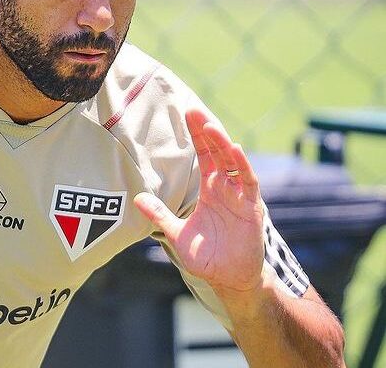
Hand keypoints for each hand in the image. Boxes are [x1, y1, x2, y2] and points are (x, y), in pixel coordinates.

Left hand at [134, 109, 264, 294]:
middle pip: (217, 152)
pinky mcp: (251, 207)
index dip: (196, 135)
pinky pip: (248, 182)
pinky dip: (242, 165)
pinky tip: (234, 150)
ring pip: (232, 162)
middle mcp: (226, 187)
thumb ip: (159, 215)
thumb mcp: (176, 233)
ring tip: (209, 125)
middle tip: (193, 109)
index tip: (186, 113)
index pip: (203, 155)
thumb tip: (136, 198)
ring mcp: (240, 196)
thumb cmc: (206, 257)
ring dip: (222, 143)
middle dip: (206, 131)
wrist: (230, 279)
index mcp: (210, 189)